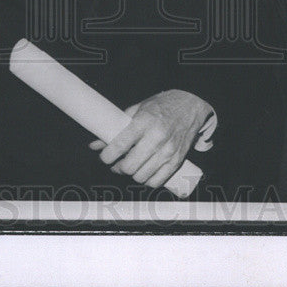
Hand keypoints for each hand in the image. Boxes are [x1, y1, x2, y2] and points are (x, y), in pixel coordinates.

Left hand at [88, 89, 211, 189]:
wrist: (191, 105)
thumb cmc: (162, 105)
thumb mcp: (138, 108)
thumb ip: (117, 126)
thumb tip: (96, 144)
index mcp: (144, 121)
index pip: (120, 145)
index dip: (107, 155)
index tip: (104, 157)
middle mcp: (157, 137)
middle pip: (130, 166)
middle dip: (118, 167)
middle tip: (116, 163)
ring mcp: (169, 151)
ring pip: (141, 176)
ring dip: (132, 174)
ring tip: (130, 167)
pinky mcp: (177, 160)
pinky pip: (157, 181)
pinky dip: (147, 180)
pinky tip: (144, 172)